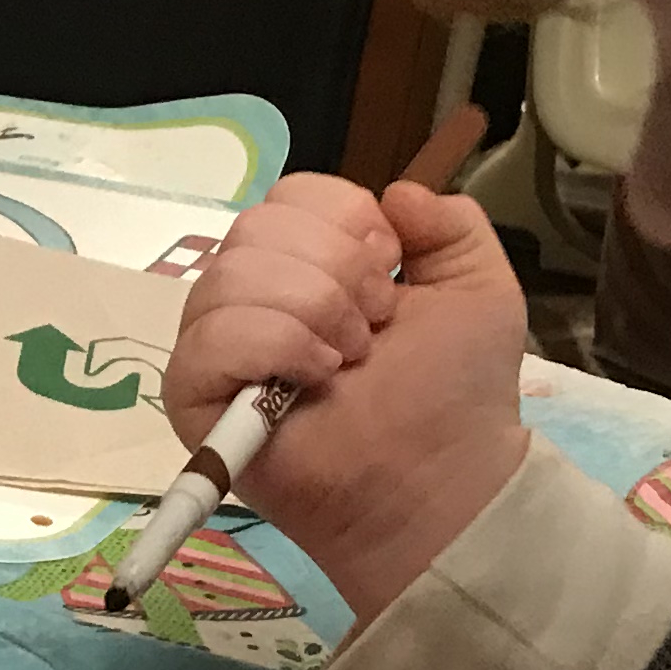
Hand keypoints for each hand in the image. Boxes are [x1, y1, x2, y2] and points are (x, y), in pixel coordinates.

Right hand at [163, 175, 529, 619]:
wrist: (439, 478)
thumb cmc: (453, 391)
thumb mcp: (478, 288)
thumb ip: (453, 223)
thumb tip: (397, 190)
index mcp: (309, 264)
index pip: (290, 195)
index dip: (346, 222)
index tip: (390, 275)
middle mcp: (254, 295)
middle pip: (258, 225)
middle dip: (334, 271)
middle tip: (371, 330)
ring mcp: (218, 344)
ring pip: (232, 273)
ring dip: (311, 312)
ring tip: (346, 363)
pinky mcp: (192, 395)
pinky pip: (211, 334)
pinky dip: (274, 345)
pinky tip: (312, 379)